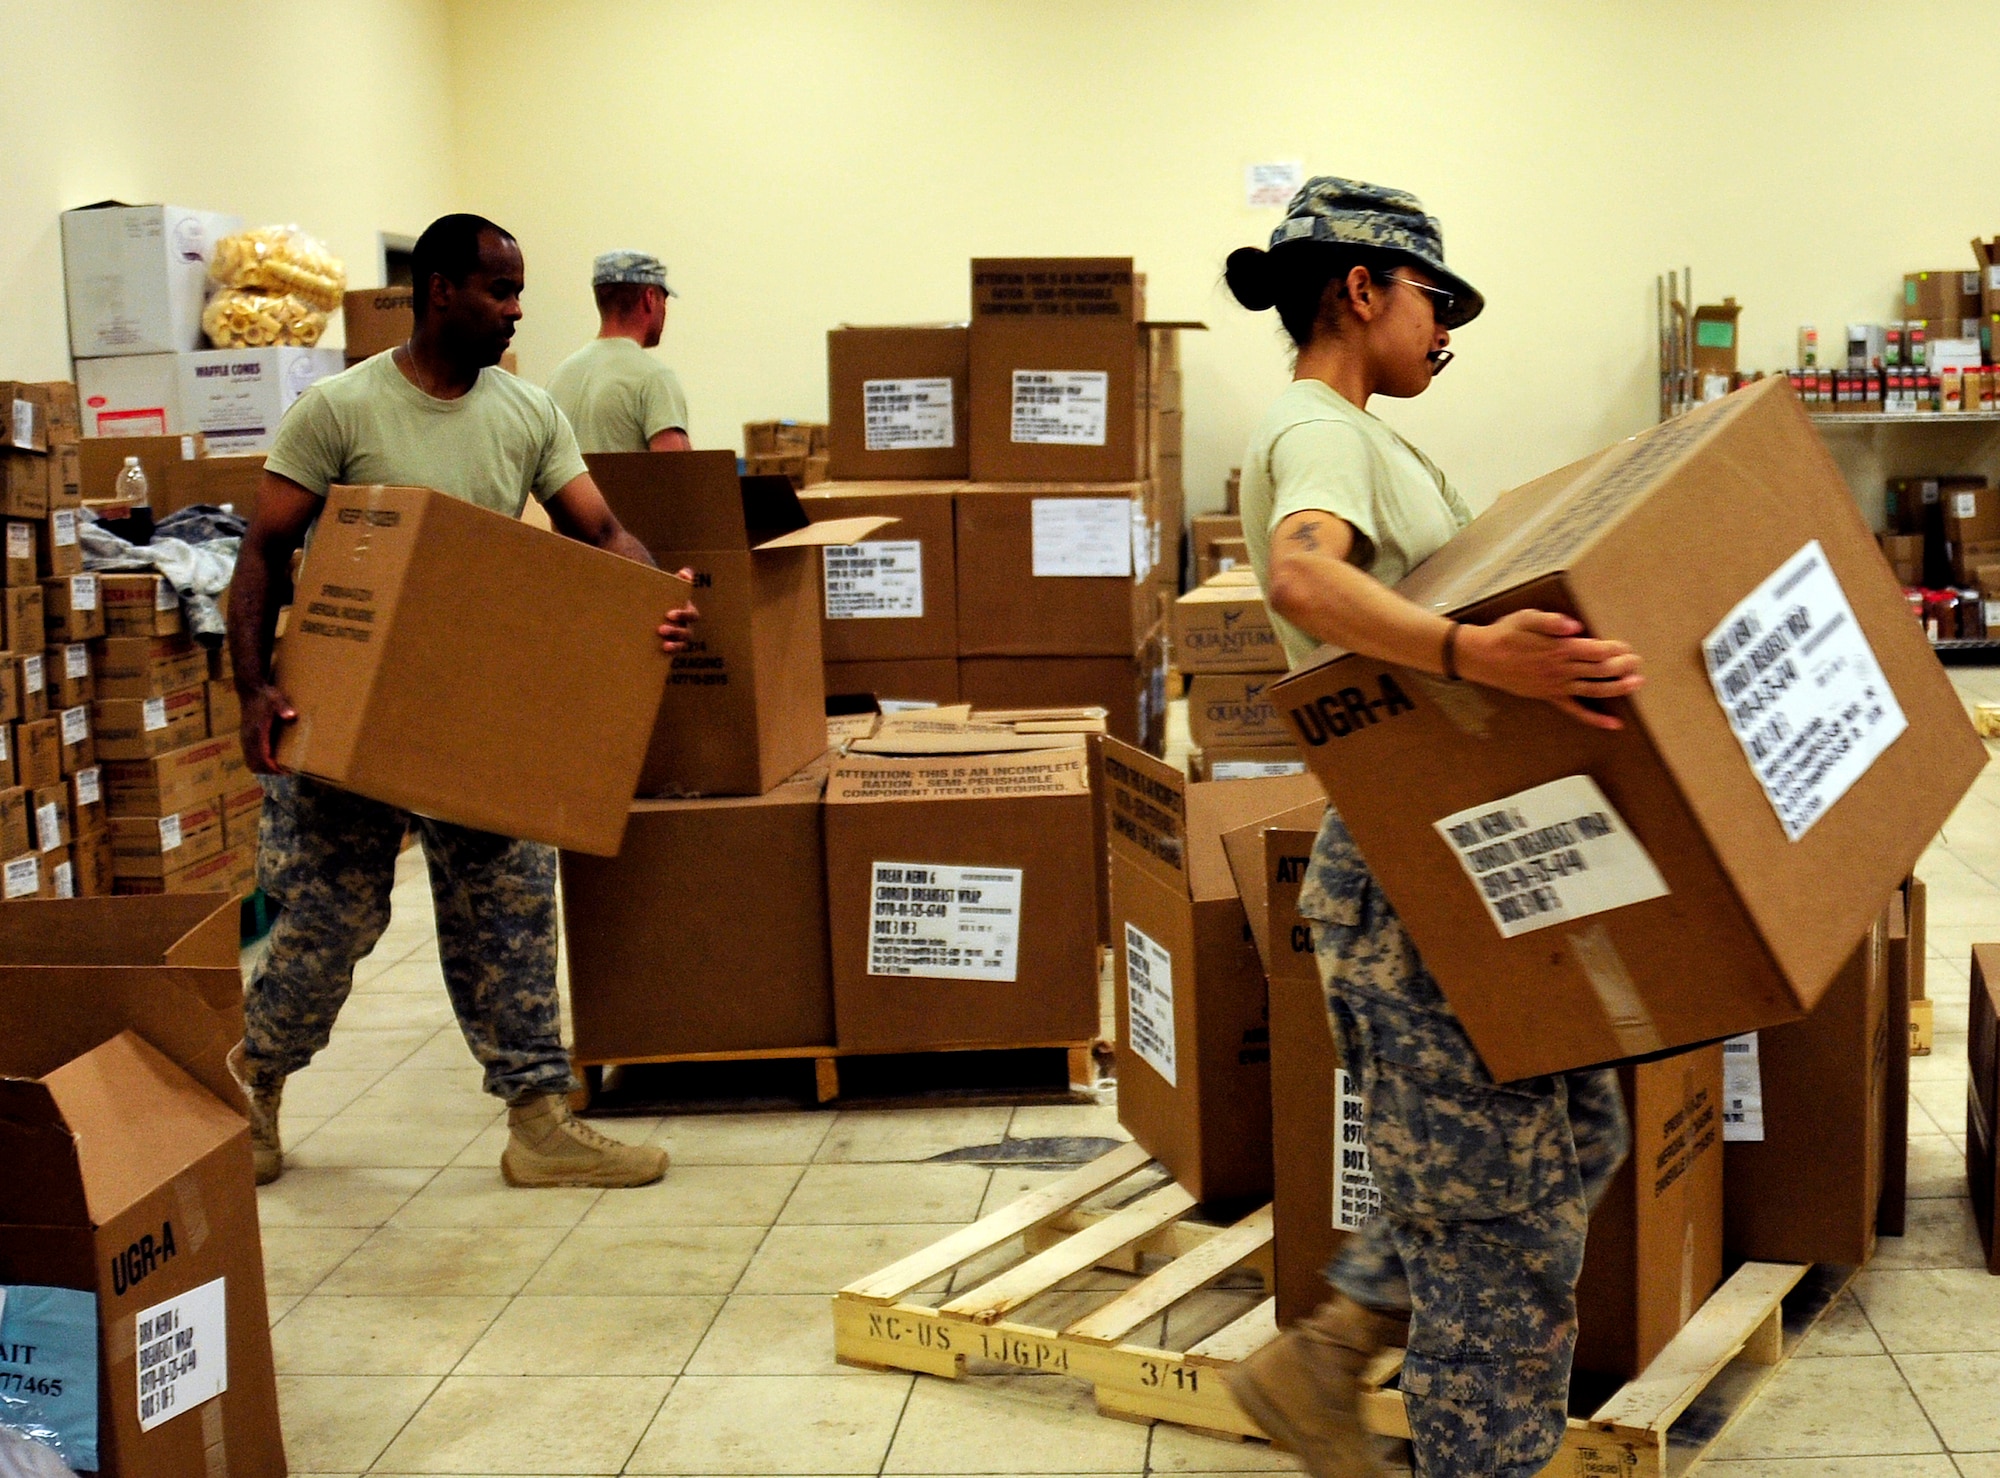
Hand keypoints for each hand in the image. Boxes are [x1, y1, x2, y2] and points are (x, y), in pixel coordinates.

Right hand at [241, 684, 297, 773]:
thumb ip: (283, 707)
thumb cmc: (265, 695)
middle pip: (255, 765)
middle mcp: (248, 739)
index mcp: (257, 733)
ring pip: (250, 762)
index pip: (262, 758)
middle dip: (269, 772)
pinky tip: (271, 761)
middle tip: (285, 773)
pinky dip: (258, 763)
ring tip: (279, 769)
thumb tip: (291, 715)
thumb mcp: (277, 698)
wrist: (250, 689)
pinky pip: (249, 757)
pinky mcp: (245, 737)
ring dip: (263, 769)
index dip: (273, 769)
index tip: (286, 773)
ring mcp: (245, 739)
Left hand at [658, 567, 699, 653]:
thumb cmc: (665, 596)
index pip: (691, 615)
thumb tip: (686, 572)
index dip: (682, 615)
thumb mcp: (671, 586)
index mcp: (688, 612)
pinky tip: (662, 651)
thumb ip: (679, 578)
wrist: (656, 608)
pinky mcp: (672, 646)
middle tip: (660, 629)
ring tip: (664, 644)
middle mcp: (687, 627)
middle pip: (687, 632)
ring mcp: (680, 639)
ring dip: (674, 645)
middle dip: (675, 631)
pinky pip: (674, 652)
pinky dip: (670, 652)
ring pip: (682, 644)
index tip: (668, 614)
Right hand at [1456, 610, 1644, 731]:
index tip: (1627, 647)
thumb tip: (1576, 626)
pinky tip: (1614, 724)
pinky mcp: (1550, 697)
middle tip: (1637, 662)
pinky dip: (1595, 719)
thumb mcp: (1526, 618)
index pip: (1596, 651)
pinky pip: (1576, 711)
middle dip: (1622, 666)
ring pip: (1594, 690)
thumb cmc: (1505, 633)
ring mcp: (1556, 687)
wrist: (1482, 657)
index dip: (1615, 650)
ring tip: (1637, 683)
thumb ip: (1551, 621)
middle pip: (1599, 670)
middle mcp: (1560, 670)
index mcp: (1558, 649)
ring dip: (1618, 688)